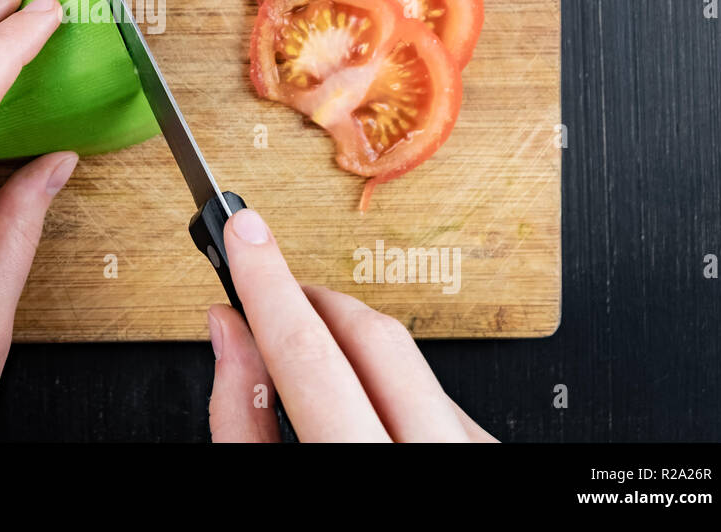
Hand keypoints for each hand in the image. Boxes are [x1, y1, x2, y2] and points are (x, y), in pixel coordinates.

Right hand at [207, 208, 495, 441]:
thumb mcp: (266, 489)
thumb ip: (241, 418)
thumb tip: (229, 331)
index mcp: (362, 466)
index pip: (308, 354)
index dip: (266, 283)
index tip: (242, 231)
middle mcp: (430, 451)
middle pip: (369, 336)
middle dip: (307, 301)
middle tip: (265, 296)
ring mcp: (471, 449)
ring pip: (407, 356)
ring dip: (348, 344)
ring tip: (310, 368)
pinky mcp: (490, 446)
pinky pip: (438, 389)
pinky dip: (389, 382)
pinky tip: (363, 406)